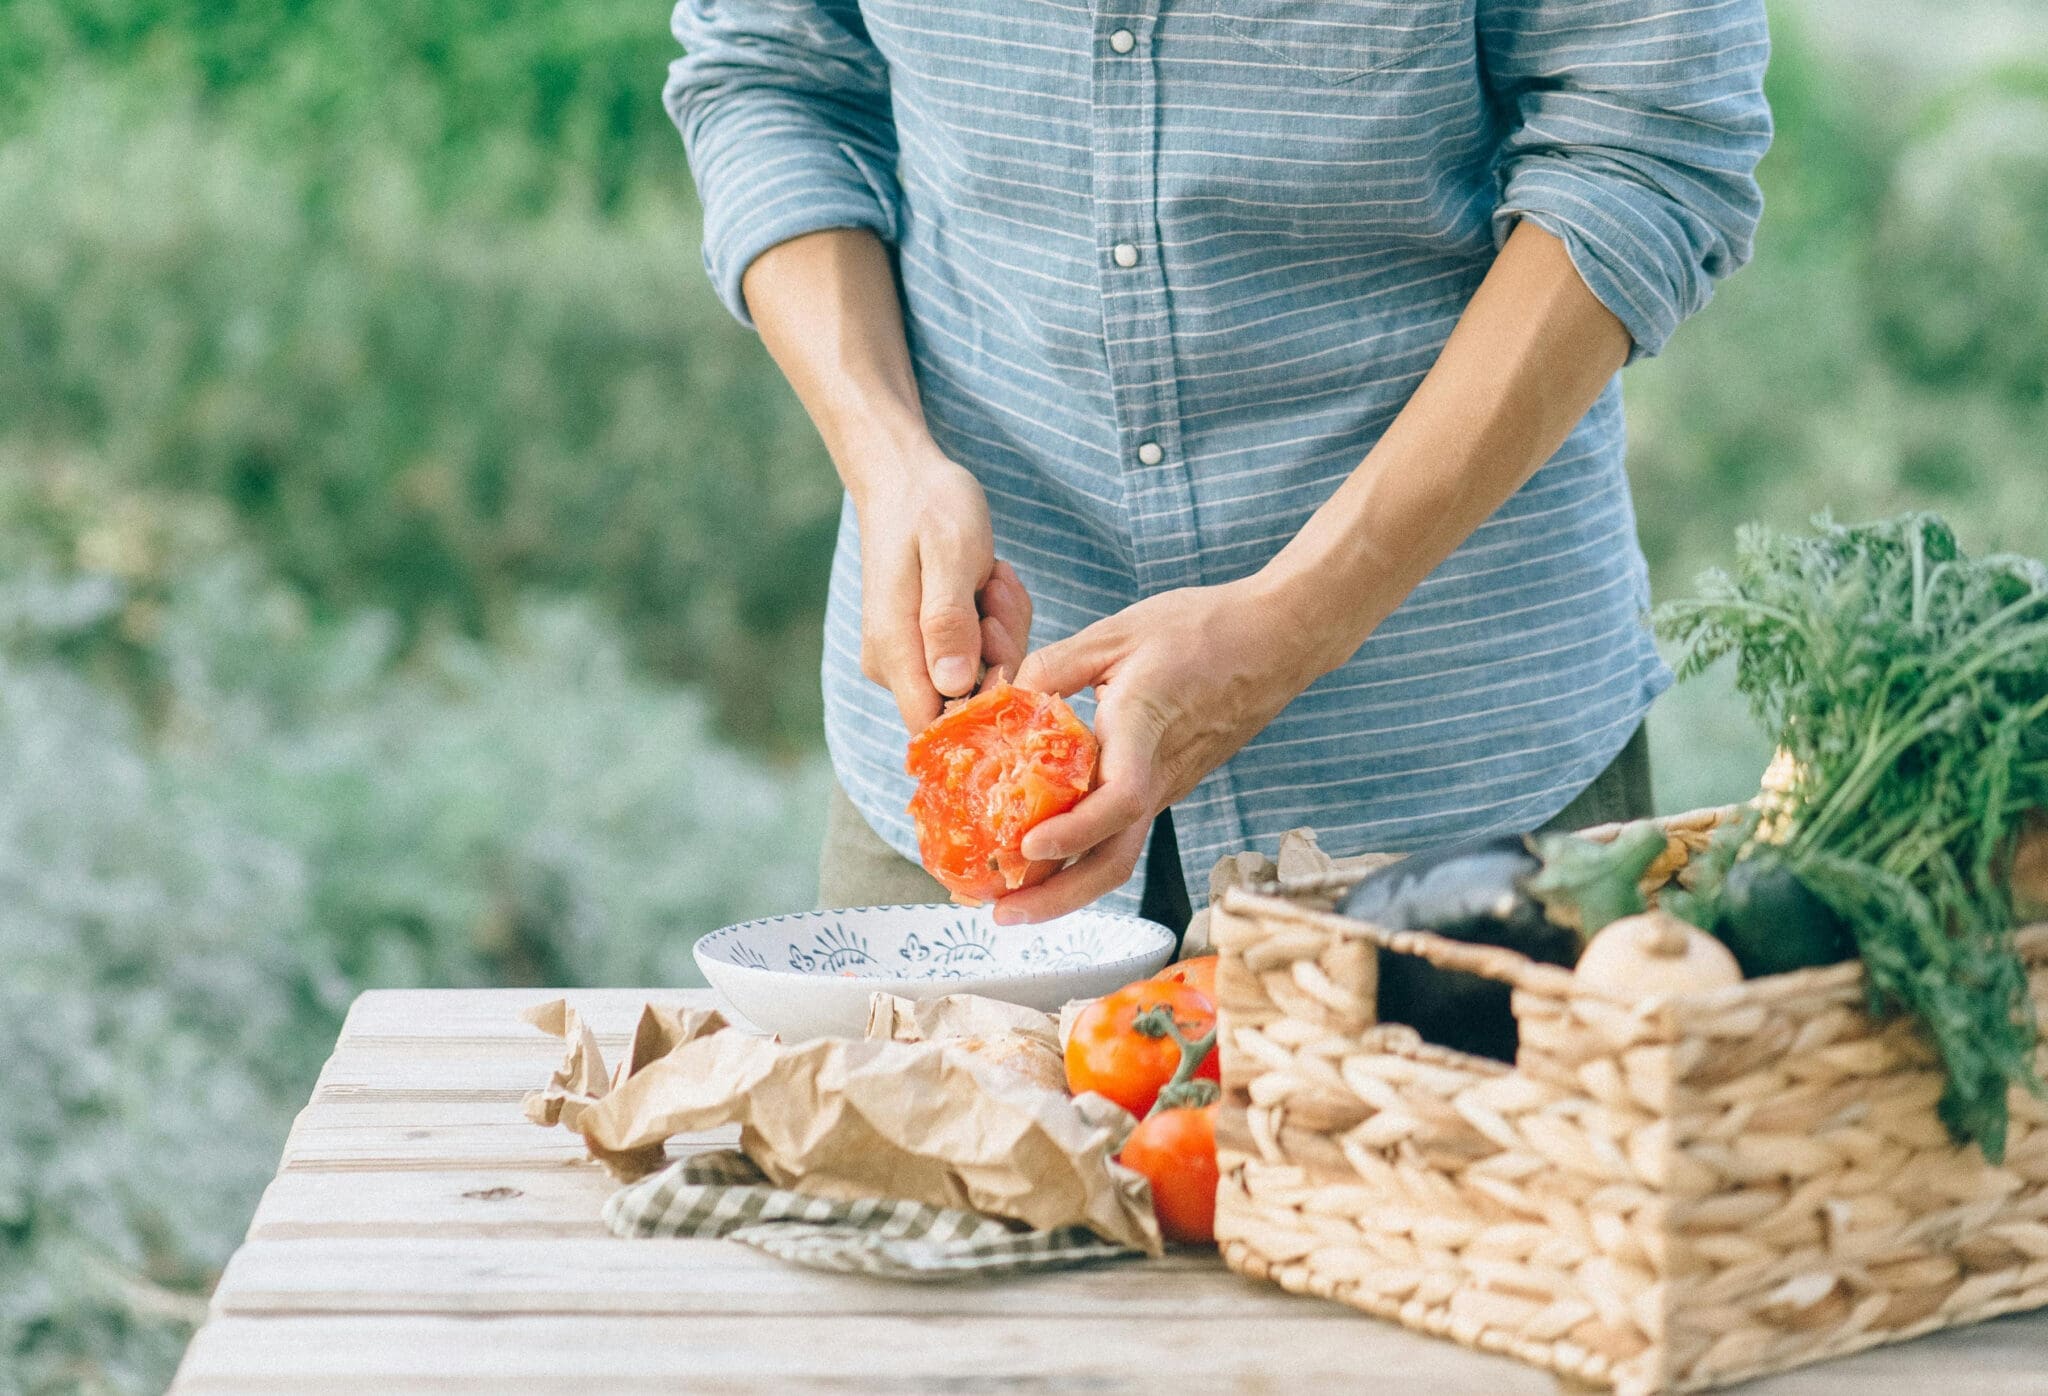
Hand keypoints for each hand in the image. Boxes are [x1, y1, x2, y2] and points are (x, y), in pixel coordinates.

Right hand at [851, 445, 1032, 730]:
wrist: (907, 480)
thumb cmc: (930, 508)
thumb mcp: (951, 555)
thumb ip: (949, 620)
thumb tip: (954, 685)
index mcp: (893, 651)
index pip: (935, 726)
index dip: (982, 705)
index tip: (997, 640)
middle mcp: (894, 666)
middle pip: (967, 702)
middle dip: (1000, 651)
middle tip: (995, 590)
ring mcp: (911, 658)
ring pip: (981, 676)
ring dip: (1003, 629)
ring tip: (990, 578)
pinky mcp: (930, 647)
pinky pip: (980, 655)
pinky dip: (997, 622)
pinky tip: (988, 582)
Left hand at [994, 576, 1331, 923]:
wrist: (1278, 638)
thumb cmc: (1204, 628)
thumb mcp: (1116, 632)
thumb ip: (1053, 666)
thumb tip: (997, 698)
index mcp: (1144, 730)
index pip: (1117, 801)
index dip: (1072, 833)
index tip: (1028, 848)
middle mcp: (1160, 775)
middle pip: (1116, 860)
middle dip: (1058, 899)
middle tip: (1002, 916)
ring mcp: (1169, 786)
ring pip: (1119, 853)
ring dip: (1066, 885)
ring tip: (1014, 898)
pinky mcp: (1170, 783)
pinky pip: (1124, 830)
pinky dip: (1083, 851)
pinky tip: (1045, 849)